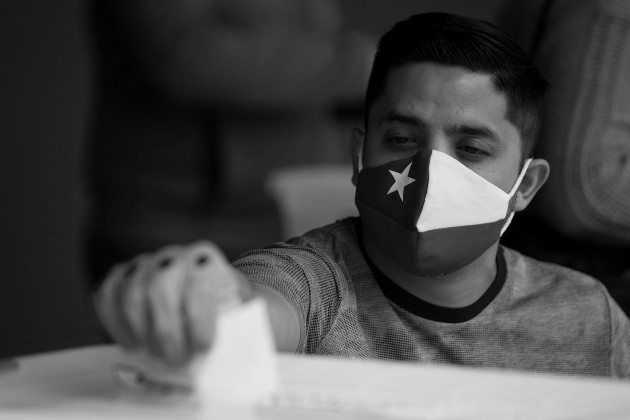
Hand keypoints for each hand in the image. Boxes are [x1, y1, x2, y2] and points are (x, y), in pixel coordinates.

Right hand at [94, 241, 252, 365]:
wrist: (207, 293)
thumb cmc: (226, 308)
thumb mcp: (242, 312)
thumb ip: (238, 326)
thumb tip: (232, 357)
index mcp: (206, 259)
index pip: (198, 281)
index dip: (199, 317)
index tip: (204, 347)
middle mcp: (173, 256)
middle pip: (160, 285)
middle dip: (166, 328)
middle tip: (176, 359)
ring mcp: (144, 264)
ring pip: (131, 291)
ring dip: (142, 330)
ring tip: (156, 355)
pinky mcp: (122, 277)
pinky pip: (107, 295)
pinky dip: (115, 323)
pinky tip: (131, 345)